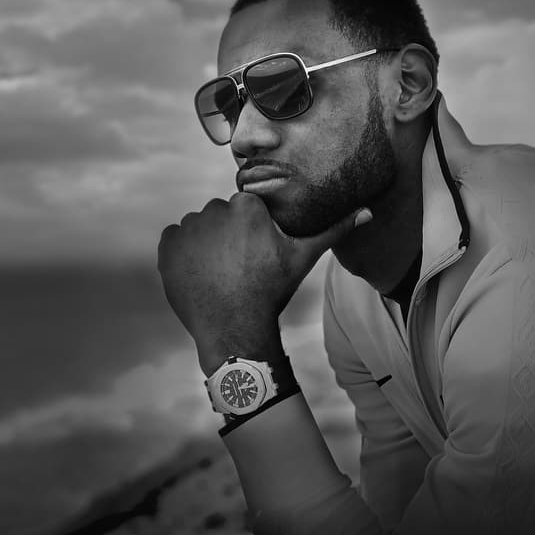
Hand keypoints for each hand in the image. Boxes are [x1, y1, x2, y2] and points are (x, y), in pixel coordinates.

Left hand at [157, 192, 370, 374]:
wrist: (234, 328)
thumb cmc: (271, 291)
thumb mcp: (303, 258)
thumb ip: (332, 230)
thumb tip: (367, 211)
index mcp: (246, 205)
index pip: (246, 207)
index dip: (252, 230)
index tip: (255, 252)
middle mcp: (213, 209)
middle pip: (221, 216)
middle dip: (228, 236)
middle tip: (239, 266)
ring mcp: (188, 228)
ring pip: (198, 228)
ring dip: (205, 244)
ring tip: (220, 273)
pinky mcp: (167, 246)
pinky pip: (175, 240)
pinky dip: (183, 254)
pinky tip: (200, 274)